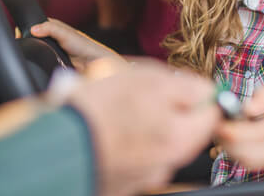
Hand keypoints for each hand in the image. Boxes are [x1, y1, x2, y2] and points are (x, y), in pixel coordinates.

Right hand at [31, 18, 124, 69]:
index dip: (26, 27)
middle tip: (24, 43)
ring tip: (33, 52)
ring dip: (33, 51)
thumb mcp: (65, 33)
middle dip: (28, 40)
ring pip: (34, 49)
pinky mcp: (49, 60)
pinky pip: (38, 60)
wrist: (91, 63)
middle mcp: (50, 37)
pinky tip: (37, 61)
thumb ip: (50, 28)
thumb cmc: (83, 45)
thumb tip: (33, 29)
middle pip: (32, 37)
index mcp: (53, 27)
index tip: (19, 32)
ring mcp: (49, 49)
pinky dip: (37, 60)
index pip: (34, 24)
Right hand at [68, 59, 220, 195]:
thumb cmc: (98, 109)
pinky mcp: (122, 182)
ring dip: (147, 123)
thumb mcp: (150, 81)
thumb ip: (187, 87)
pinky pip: (135, 154)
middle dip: (170, 109)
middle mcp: (166, 164)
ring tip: (119, 108)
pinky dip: (127, 140)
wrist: (53, 144)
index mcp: (179, 138)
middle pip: (184, 129)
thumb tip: (206, 92)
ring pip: (159, 141)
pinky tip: (108, 126)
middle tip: (144, 94)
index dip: (197, 93)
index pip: (210, 112)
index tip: (180, 86)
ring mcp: (144, 176)